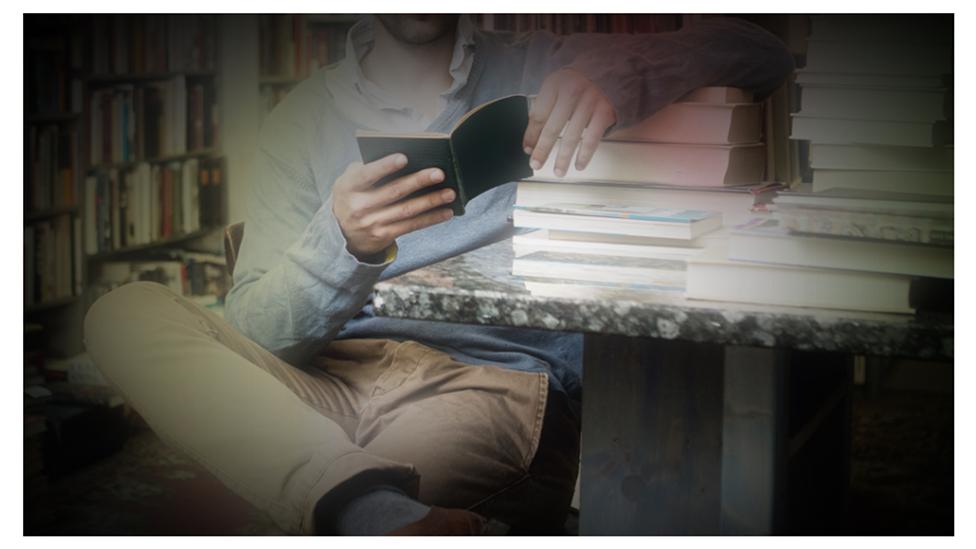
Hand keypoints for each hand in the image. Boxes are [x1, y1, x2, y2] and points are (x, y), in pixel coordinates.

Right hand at [332, 153, 454, 259]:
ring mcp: (371, 223)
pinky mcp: (383, 236)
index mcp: (348, 187)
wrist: (342, 233)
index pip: (367, 174)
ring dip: (431, 201)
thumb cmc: (353, 196)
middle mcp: (358, 207)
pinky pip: (411, 226)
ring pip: (406, 210)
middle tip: (439, 173)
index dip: (385, 166)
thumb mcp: (349, 181)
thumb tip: (403, 160)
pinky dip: (431, 218)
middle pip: (393, 192)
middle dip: (418, 181)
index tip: (404, 158)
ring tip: (450, 193)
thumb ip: (367, 168)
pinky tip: (446, 212)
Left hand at [522, 68, 616, 176]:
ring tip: (558, 172)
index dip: (531, 135)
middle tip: (536, 164)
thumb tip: (531, 142)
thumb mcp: (557, 88)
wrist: (610, 69)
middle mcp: (571, 92)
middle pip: (553, 127)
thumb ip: (544, 110)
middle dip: (543, 149)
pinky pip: (593, 137)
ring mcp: (590, 101)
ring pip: (573, 135)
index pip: (539, 115)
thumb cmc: (577, 83)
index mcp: (555, 85)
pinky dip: (585, 154)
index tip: (528, 150)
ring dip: (564, 157)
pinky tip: (579, 165)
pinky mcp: (605, 111)